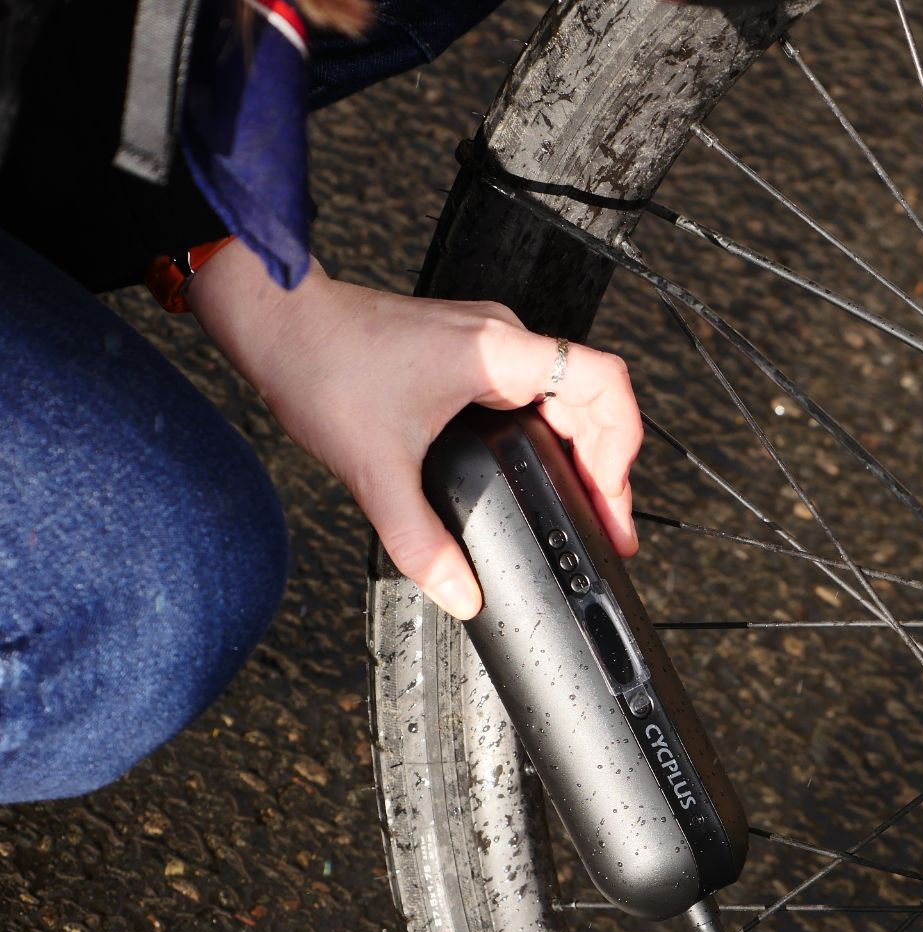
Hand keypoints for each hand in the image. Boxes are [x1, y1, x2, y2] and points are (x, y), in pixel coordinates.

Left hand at [188, 242, 642, 617]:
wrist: (278, 325)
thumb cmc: (322, 366)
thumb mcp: (375, 470)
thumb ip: (419, 542)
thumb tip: (460, 594)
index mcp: (497, 353)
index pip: (602, 381)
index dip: (623, 443)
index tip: (612, 498)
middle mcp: (501, 341)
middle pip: (592, 398)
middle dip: (609, 466)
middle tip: (610, 527)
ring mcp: (487, 345)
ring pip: (565, 396)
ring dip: (583, 451)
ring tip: (589, 507)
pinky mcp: (468, 356)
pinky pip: (535, 394)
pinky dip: (552, 437)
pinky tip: (543, 474)